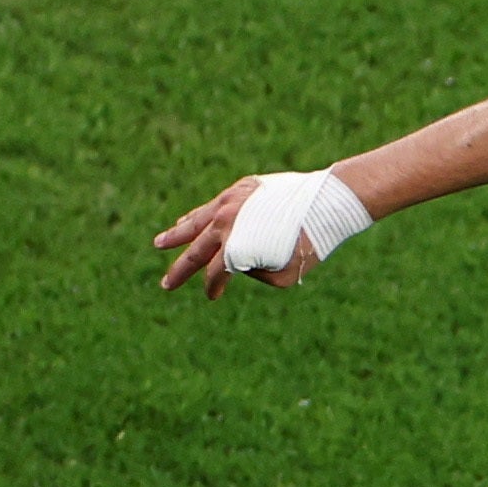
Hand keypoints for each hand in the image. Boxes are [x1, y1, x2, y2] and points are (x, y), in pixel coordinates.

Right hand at [154, 176, 315, 296]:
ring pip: (195, 223)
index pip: (215, 272)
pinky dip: (196, 216)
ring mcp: (230, 204)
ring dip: (176, 235)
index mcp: (236, 247)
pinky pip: (210, 206)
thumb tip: (242, 264)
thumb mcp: (287, 274)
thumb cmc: (311, 243)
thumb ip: (260, 276)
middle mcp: (226, 224)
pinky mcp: (239, 190)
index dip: (212, 286)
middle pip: (195, 251)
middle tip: (167, 284)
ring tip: (160, 243)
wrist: (327, 202)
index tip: (213, 296)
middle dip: (180, 270)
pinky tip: (186, 221)